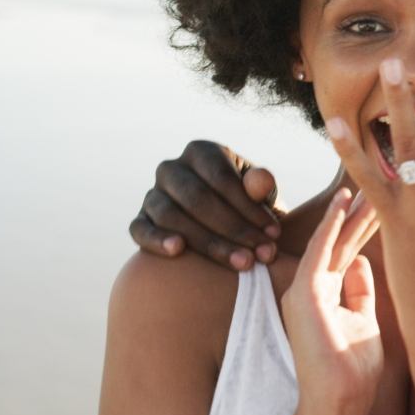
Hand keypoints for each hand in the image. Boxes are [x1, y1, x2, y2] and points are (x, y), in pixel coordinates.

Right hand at [129, 140, 282, 269]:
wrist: (225, 229)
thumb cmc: (249, 207)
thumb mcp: (263, 195)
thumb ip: (262, 186)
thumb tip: (259, 183)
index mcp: (202, 152)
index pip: (222, 177)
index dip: (249, 207)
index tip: (274, 234)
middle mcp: (172, 168)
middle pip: (197, 197)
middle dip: (233, 229)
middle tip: (260, 255)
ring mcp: (152, 195)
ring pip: (171, 215)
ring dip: (208, 243)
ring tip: (240, 263)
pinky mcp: (140, 220)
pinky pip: (140, 230)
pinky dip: (156, 240)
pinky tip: (177, 251)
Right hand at [282, 188, 382, 414]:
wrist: (341, 400)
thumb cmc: (354, 369)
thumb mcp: (363, 321)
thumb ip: (360, 291)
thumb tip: (361, 261)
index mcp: (326, 293)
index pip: (348, 248)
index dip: (367, 223)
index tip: (389, 196)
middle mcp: (312, 286)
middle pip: (342, 238)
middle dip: (363, 208)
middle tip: (383, 175)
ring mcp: (305, 289)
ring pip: (333, 238)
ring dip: (352, 208)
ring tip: (371, 177)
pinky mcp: (303, 293)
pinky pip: (319, 249)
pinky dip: (332, 223)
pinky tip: (345, 200)